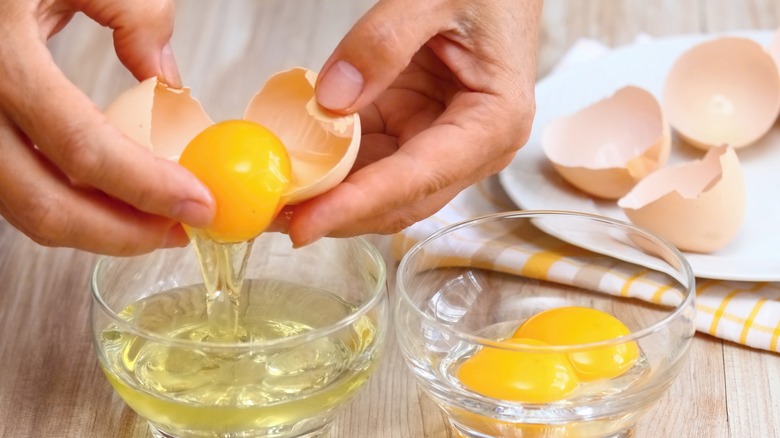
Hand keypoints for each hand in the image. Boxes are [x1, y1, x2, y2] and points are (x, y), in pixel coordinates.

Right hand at [0, 0, 212, 254]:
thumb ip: (131, 12)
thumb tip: (169, 81)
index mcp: (1, 58)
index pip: (82, 147)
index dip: (146, 187)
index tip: (198, 203)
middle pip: (43, 204)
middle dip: (122, 234)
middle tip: (179, 232)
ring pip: (23, 209)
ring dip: (95, 228)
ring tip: (154, 222)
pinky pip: (15, 189)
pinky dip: (67, 205)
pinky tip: (111, 198)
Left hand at [286, 0, 541, 245]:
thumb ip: (384, 41)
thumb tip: (331, 99)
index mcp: (493, 123)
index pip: (417, 178)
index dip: (357, 205)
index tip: (306, 224)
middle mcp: (473, 149)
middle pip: (399, 201)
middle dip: (336, 213)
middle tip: (271, 215)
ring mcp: (442, 144)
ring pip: (380, 190)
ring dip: (330, 197)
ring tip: (273, 197)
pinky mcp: (416, 132)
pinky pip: (371, 160)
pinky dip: (333, 167)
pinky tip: (296, 165)